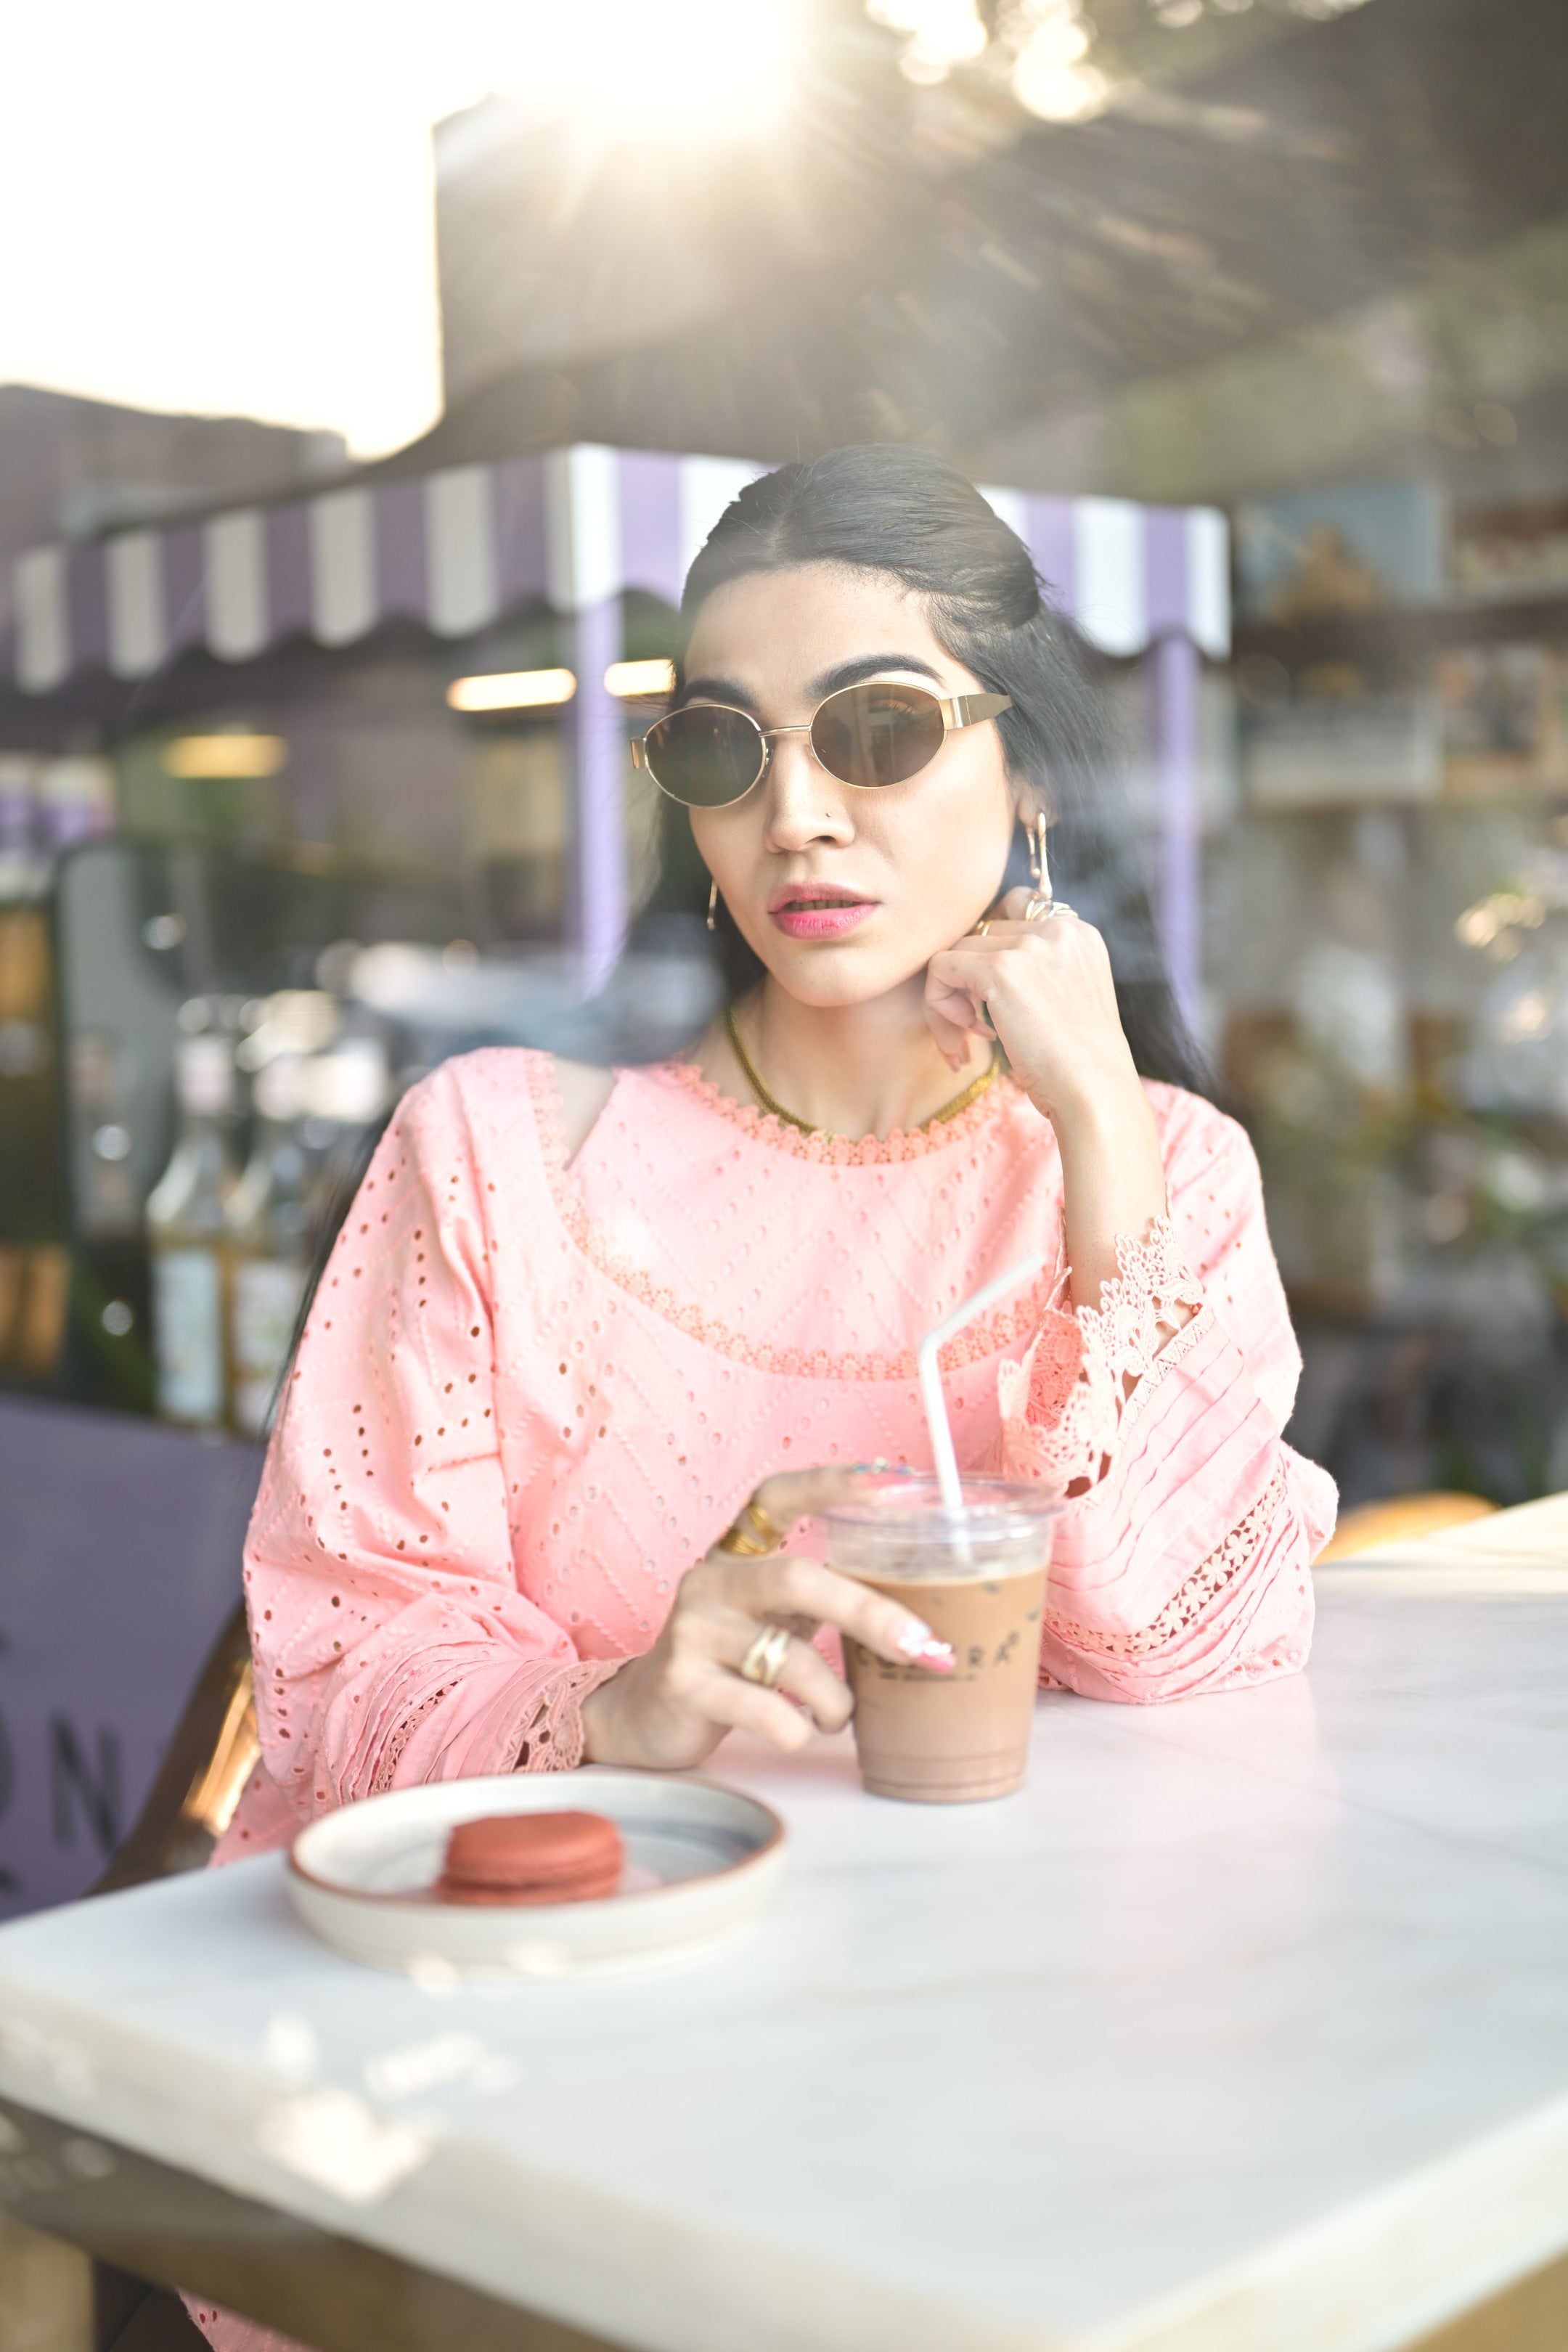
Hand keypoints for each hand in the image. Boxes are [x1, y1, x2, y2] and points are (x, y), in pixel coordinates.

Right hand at [579, 1468, 953, 1771]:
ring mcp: (692, 1631)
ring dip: (836, 1698)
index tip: (891, 1481)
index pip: (776, 1496)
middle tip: (921, 1647)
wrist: (645, 1717)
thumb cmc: (728, 1662)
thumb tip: (921, 1618)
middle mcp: (710, 1581)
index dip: (830, 1482)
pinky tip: (801, 1729)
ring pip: (791, 1657)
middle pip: (799, 1578)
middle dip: (869, 1614)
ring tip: (839, 1716)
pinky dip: (800, 1728)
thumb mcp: (770, 1617)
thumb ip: (823, 1600)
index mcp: (736, 1555)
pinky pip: (766, 1710)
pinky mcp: (683, 1684)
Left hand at [924, 889, 1168, 1308]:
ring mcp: (1039, 946)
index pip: (1011, 914)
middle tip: (973, 1043)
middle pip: (975, 937)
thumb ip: (1033, 988)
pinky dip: (945, 1015)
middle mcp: (1064, 931)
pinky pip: (943, 973)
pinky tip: (971, 1052)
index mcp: (1082, 939)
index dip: (985, 962)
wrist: (1098, 1117)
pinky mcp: (1010, 969)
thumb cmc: (1080, 1090)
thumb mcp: (1058, 1027)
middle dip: (963, 990)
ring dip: (950, 1007)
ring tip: (973, 1051)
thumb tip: (990, 958)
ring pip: (953, 956)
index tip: (988, 1014)